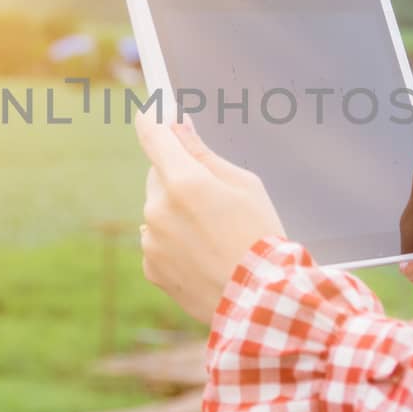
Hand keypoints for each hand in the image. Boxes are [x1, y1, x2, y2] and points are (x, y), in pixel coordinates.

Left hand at [136, 116, 284, 324]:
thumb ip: (203, 154)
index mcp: (184, 181)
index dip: (153, 118)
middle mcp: (158, 209)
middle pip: (158, 175)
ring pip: (157, 209)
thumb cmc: (261, 237)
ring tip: (213, 234)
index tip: (154, 110)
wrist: (261, 301)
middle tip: (214, 198)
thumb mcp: (244, 185)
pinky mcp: (151, 267)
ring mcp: (151, 241)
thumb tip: (178, 127)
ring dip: (176, 212)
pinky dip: (173, 242)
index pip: (152, 135)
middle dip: (179, 177)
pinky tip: (203, 254)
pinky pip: (157, 241)